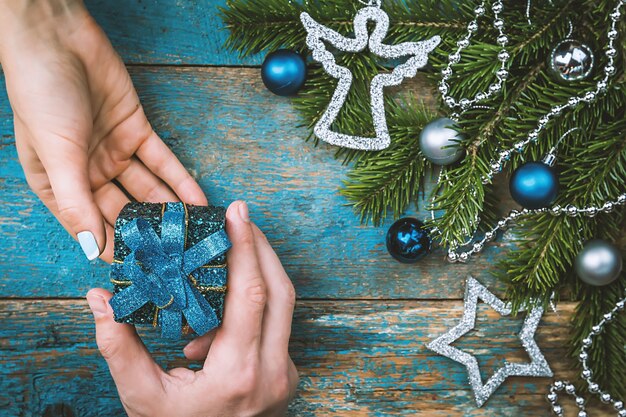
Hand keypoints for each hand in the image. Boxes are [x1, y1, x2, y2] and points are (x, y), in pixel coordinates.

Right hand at [0, 0, 205, 261]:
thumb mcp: (56, 155)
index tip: (145, 271)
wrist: (56, 38)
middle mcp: (88, 174)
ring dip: (172, 208)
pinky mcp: (136, 131)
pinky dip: (180, 180)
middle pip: (125, 210)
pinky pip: (162, 162)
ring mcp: (114, 152)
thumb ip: (75, 202)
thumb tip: (89, 248)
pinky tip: (199, 200)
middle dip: (153, 232)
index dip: (117, 248)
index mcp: (60, 186)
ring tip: (197, 232)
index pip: (92, 227)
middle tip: (182, 255)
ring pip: (148, 188)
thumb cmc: (41, 96)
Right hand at [86, 201, 298, 416]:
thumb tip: (100, 298)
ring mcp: (286, 374)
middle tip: (239, 218)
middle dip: (261, 248)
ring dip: (259, 273)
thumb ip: (120, 347)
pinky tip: (218, 316)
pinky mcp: (287, 374)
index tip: (238, 213)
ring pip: (284, 306)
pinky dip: (253, 306)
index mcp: (239, 374)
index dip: (246, 248)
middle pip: (280, 291)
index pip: (251, 296)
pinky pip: (276, 325)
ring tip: (225, 257)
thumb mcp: (142, 397)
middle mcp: (273, 372)